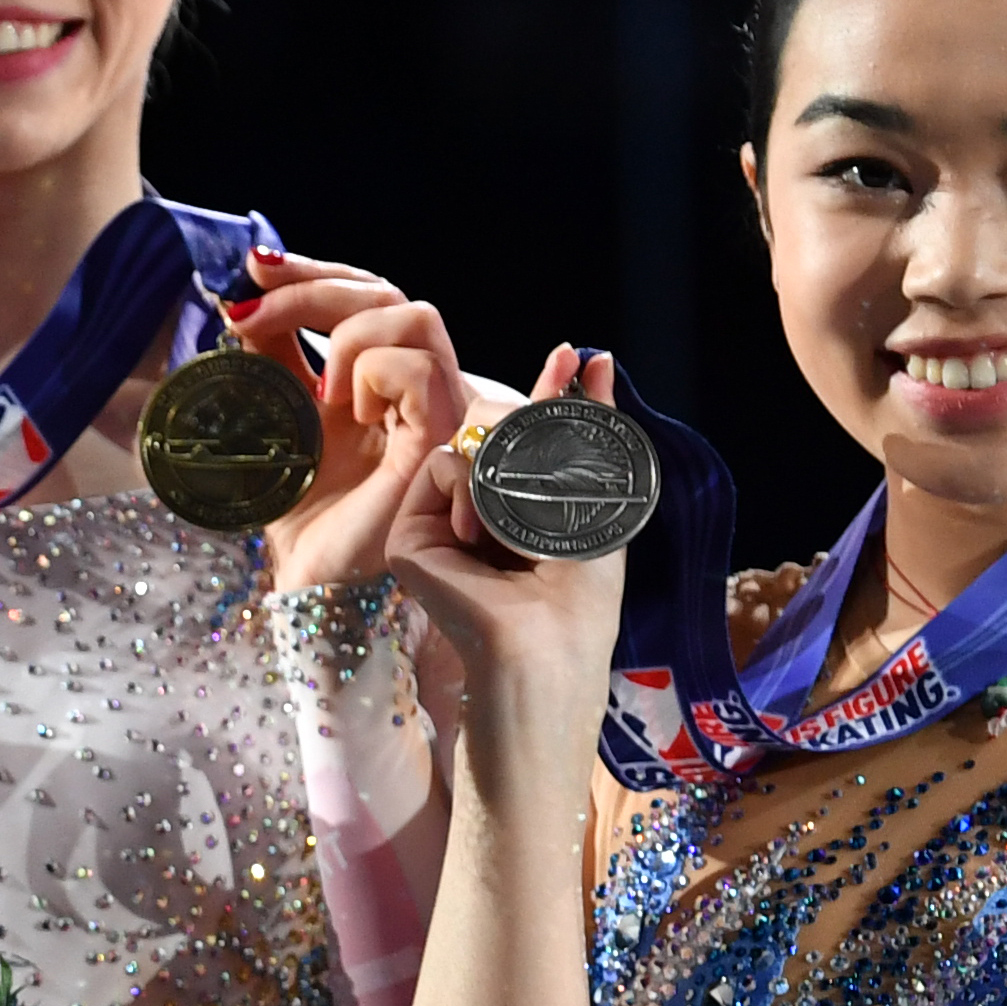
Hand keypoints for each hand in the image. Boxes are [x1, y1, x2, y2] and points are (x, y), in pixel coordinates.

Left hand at [218, 249, 504, 595]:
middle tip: (246, 316)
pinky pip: (421, 371)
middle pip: (388, 292)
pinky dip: (374, 374)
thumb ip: (270, 357)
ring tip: (318, 392)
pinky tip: (350, 414)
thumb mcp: (274, 412)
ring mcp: (434, 409)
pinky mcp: (439, 440)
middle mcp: (413, 385)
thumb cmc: (300, 506)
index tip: (253, 267)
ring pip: (416, 315)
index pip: (365, 293)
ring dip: (349, 336)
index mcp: (377, 375)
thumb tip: (246, 297)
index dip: (314, 270)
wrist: (309, 572)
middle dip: (312, 289)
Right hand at [380, 342, 633, 773]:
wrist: (545, 649)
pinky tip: (481, 533)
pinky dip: (470, 487)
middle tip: (550, 486)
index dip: (550, 389)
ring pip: (467, 439)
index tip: (576, 357)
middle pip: (495, 422)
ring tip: (518, 526)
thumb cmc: (581, 595)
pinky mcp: (408, 537)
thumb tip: (597, 356)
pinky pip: (440, 464)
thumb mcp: (598, 495)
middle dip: (532, 429)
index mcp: (519, 505)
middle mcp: (475, 511)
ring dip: (505, 469)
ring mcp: (439, 522)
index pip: (528, 429)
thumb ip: (592, 426)